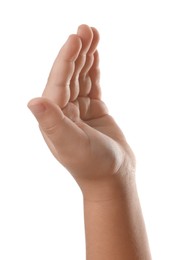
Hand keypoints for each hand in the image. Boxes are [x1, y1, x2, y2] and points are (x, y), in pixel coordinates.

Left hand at [28, 25, 134, 198]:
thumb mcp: (71, 145)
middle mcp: (63, 111)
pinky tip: (95, 57)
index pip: (59, 81)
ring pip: (81, 77)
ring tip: (92, 34)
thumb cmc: (93, 165)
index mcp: (53, 117)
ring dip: (86, 56)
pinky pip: (92, 85)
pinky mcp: (93, 110)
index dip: (66, 59)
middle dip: (76, 51)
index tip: (76, 37)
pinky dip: (93, 70)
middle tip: (86, 28)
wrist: (112, 178)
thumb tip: (33, 101)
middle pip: (69, 75)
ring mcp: (79, 109)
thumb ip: (52, 124)